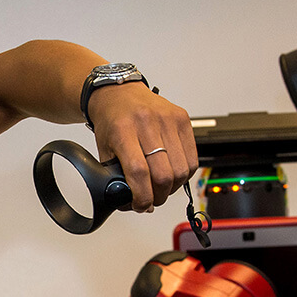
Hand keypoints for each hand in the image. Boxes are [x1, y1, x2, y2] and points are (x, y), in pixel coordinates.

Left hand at [87, 83, 197, 212]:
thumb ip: (116, 176)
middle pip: (163, 174)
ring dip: (172, 188)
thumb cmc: (112, 120)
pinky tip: (173, 174)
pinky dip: (184, 174)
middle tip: (151, 199)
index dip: (141, 196)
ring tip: (161, 188)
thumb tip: (133, 202)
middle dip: (158, 196)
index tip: (139, 204)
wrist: (119, 92)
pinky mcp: (183, 119)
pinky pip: (192, 158)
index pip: (138, 172)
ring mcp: (168, 119)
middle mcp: (147, 123)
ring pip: (181, 170)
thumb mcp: (104, 149)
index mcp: (123, 130)